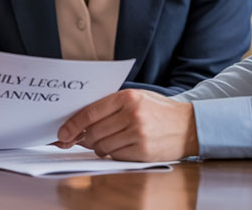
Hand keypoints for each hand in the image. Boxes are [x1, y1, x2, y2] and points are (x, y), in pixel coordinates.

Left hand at [56, 89, 196, 161]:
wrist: (189, 125)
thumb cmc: (159, 111)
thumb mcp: (137, 98)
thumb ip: (111, 106)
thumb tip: (81, 123)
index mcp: (127, 97)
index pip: (90, 112)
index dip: (72, 124)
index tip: (62, 132)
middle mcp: (132, 114)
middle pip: (93, 132)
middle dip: (85, 138)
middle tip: (85, 139)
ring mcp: (138, 133)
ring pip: (102, 146)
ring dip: (98, 147)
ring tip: (107, 142)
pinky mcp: (143, 151)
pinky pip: (115, 155)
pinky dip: (113, 153)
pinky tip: (121, 147)